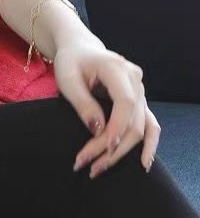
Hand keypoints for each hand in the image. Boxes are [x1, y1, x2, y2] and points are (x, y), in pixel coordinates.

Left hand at [51, 38, 160, 178]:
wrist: (80, 49)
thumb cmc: (70, 62)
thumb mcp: (67, 78)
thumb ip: (82, 103)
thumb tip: (98, 130)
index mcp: (117, 68)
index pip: (125, 103)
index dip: (117, 127)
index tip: (103, 147)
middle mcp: (135, 79)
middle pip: (133, 120)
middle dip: (113, 146)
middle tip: (89, 165)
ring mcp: (140, 90)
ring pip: (141, 126)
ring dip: (124, 151)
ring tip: (101, 168)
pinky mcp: (139, 100)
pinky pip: (149, 124)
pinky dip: (148, 144)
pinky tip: (143, 163)